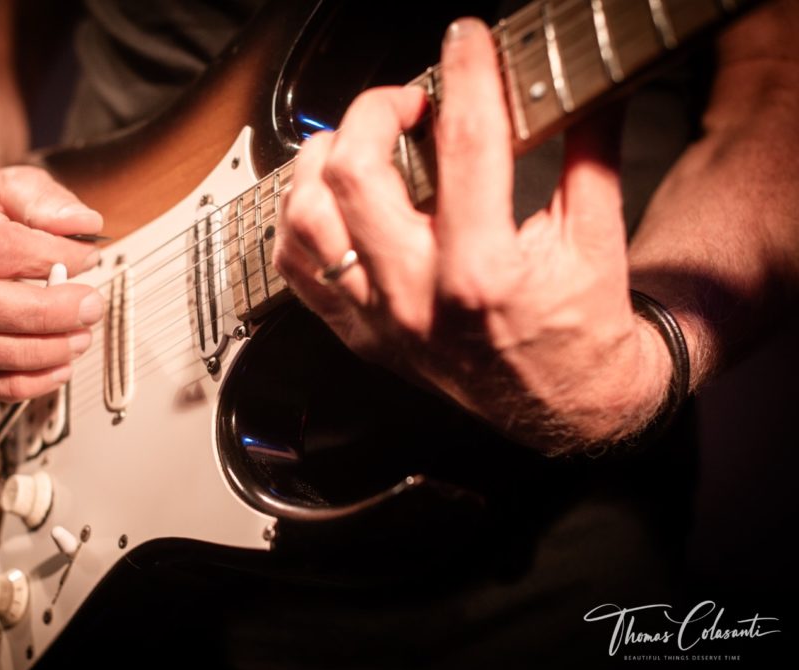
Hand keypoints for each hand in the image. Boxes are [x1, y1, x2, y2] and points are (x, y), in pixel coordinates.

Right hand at [0, 165, 104, 400]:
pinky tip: (59, 369)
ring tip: (79, 340)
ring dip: (35, 352)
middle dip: (43, 314)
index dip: (51, 257)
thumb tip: (84, 224)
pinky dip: (22, 383)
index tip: (89, 258)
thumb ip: (50, 203)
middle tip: (90, 309)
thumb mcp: (19, 185)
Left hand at [274, 19, 670, 452]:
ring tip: (354, 142)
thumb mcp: (595, 235)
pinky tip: (330, 200)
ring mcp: (378, 318)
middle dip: (374, 111)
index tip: (466, 42)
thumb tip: (584, 87)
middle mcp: (417, 296)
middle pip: (353, 172)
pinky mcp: (359, 332)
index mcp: (482, 271)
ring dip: (321, 163)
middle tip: (406, 102)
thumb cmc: (579, 329)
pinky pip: (295, 270)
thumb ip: (587, 150)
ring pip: (305, 220)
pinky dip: (301, 221)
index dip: (466, 74)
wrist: (564, 406)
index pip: (464, 144)